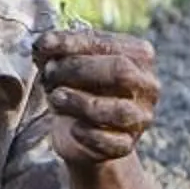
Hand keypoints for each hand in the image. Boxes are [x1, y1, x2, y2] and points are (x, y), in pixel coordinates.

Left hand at [35, 28, 160, 164]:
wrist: (79, 133)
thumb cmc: (75, 87)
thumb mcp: (65, 63)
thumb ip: (55, 50)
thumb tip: (44, 44)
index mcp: (138, 55)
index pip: (107, 44)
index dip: (72, 43)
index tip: (43, 45)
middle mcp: (147, 85)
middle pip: (121, 71)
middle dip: (78, 70)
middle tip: (49, 74)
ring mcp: (141, 117)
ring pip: (119, 110)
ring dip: (80, 102)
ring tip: (55, 97)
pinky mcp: (127, 144)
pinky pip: (111, 142)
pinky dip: (87, 134)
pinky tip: (72, 128)